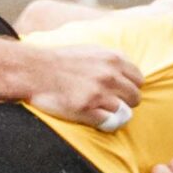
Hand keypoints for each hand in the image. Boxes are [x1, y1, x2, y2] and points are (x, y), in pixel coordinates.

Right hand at [23, 43, 141, 129]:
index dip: (130, 87)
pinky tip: (91, 117)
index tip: (121, 92)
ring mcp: (98, 93)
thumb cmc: (59, 61)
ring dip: (112, 113)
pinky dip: (101, 122)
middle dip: (125, 102)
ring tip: (98, 110)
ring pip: (122, 112)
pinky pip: (107, 122)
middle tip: (110, 104)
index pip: (138, 79)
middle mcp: (109, 76)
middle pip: (135, 97)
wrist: (33, 70)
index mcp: (113, 59)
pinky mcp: (86, 109)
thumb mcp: (90, 50)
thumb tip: (125, 71)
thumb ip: (110, 60)